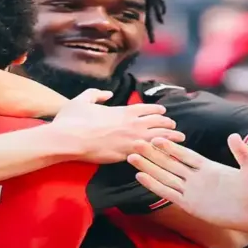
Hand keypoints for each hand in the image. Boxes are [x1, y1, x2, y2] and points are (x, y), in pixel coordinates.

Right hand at [50, 89, 185, 163]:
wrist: (68, 140)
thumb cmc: (72, 120)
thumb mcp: (82, 99)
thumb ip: (96, 94)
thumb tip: (107, 93)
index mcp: (122, 110)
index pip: (146, 109)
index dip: (157, 110)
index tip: (164, 111)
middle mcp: (131, 124)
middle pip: (157, 123)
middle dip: (167, 124)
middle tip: (174, 126)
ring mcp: (130, 140)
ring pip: (157, 138)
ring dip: (170, 138)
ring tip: (179, 139)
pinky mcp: (126, 155)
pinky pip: (148, 153)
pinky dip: (159, 152)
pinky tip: (166, 154)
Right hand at [127, 134, 247, 232]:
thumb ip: (242, 153)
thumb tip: (233, 135)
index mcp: (209, 167)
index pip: (184, 154)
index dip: (170, 146)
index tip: (155, 137)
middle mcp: (196, 178)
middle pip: (169, 163)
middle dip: (152, 154)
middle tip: (136, 143)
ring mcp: (192, 191)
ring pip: (165, 177)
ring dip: (148, 168)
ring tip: (132, 158)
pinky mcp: (190, 205)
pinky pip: (168, 193)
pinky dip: (154, 185)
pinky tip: (141, 177)